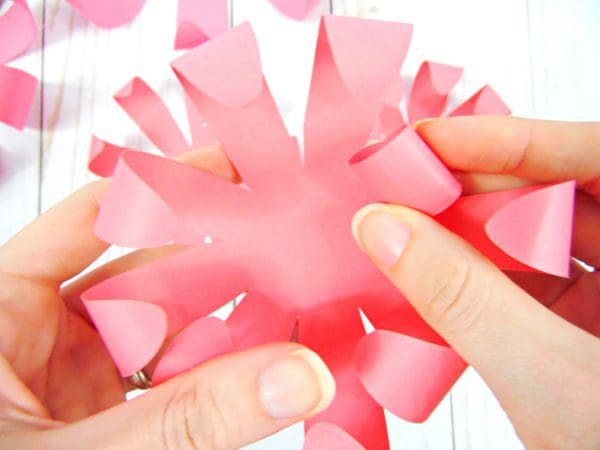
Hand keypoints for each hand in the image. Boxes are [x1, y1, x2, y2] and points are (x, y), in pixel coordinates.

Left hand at [0, 148, 333, 449]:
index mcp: (2, 308)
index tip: (234, 163)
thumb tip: (297, 377)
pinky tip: (269, 368)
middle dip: (219, 258)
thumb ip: (186, 421)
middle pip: (149, 272)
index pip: (94, 218)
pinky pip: (178, 383)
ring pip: (173, 332)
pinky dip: (222, 377)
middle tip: (287, 238)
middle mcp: (45, 334)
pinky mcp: (115, 419)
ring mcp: (84, 380)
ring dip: (230, 323)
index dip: (166, 185)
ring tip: (297, 301)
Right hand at [352, 116, 599, 449]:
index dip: (516, 142)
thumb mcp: (550, 380)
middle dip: (481, 189)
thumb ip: (462, 298)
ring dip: (475, 234)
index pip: (599, 159)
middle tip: (410, 186)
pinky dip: (483, 278)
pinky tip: (438, 276)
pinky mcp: (589, 330)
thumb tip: (384, 228)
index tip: (435, 140)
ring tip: (414, 230)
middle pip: (565, 194)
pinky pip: (532, 282)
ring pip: (544, 239)